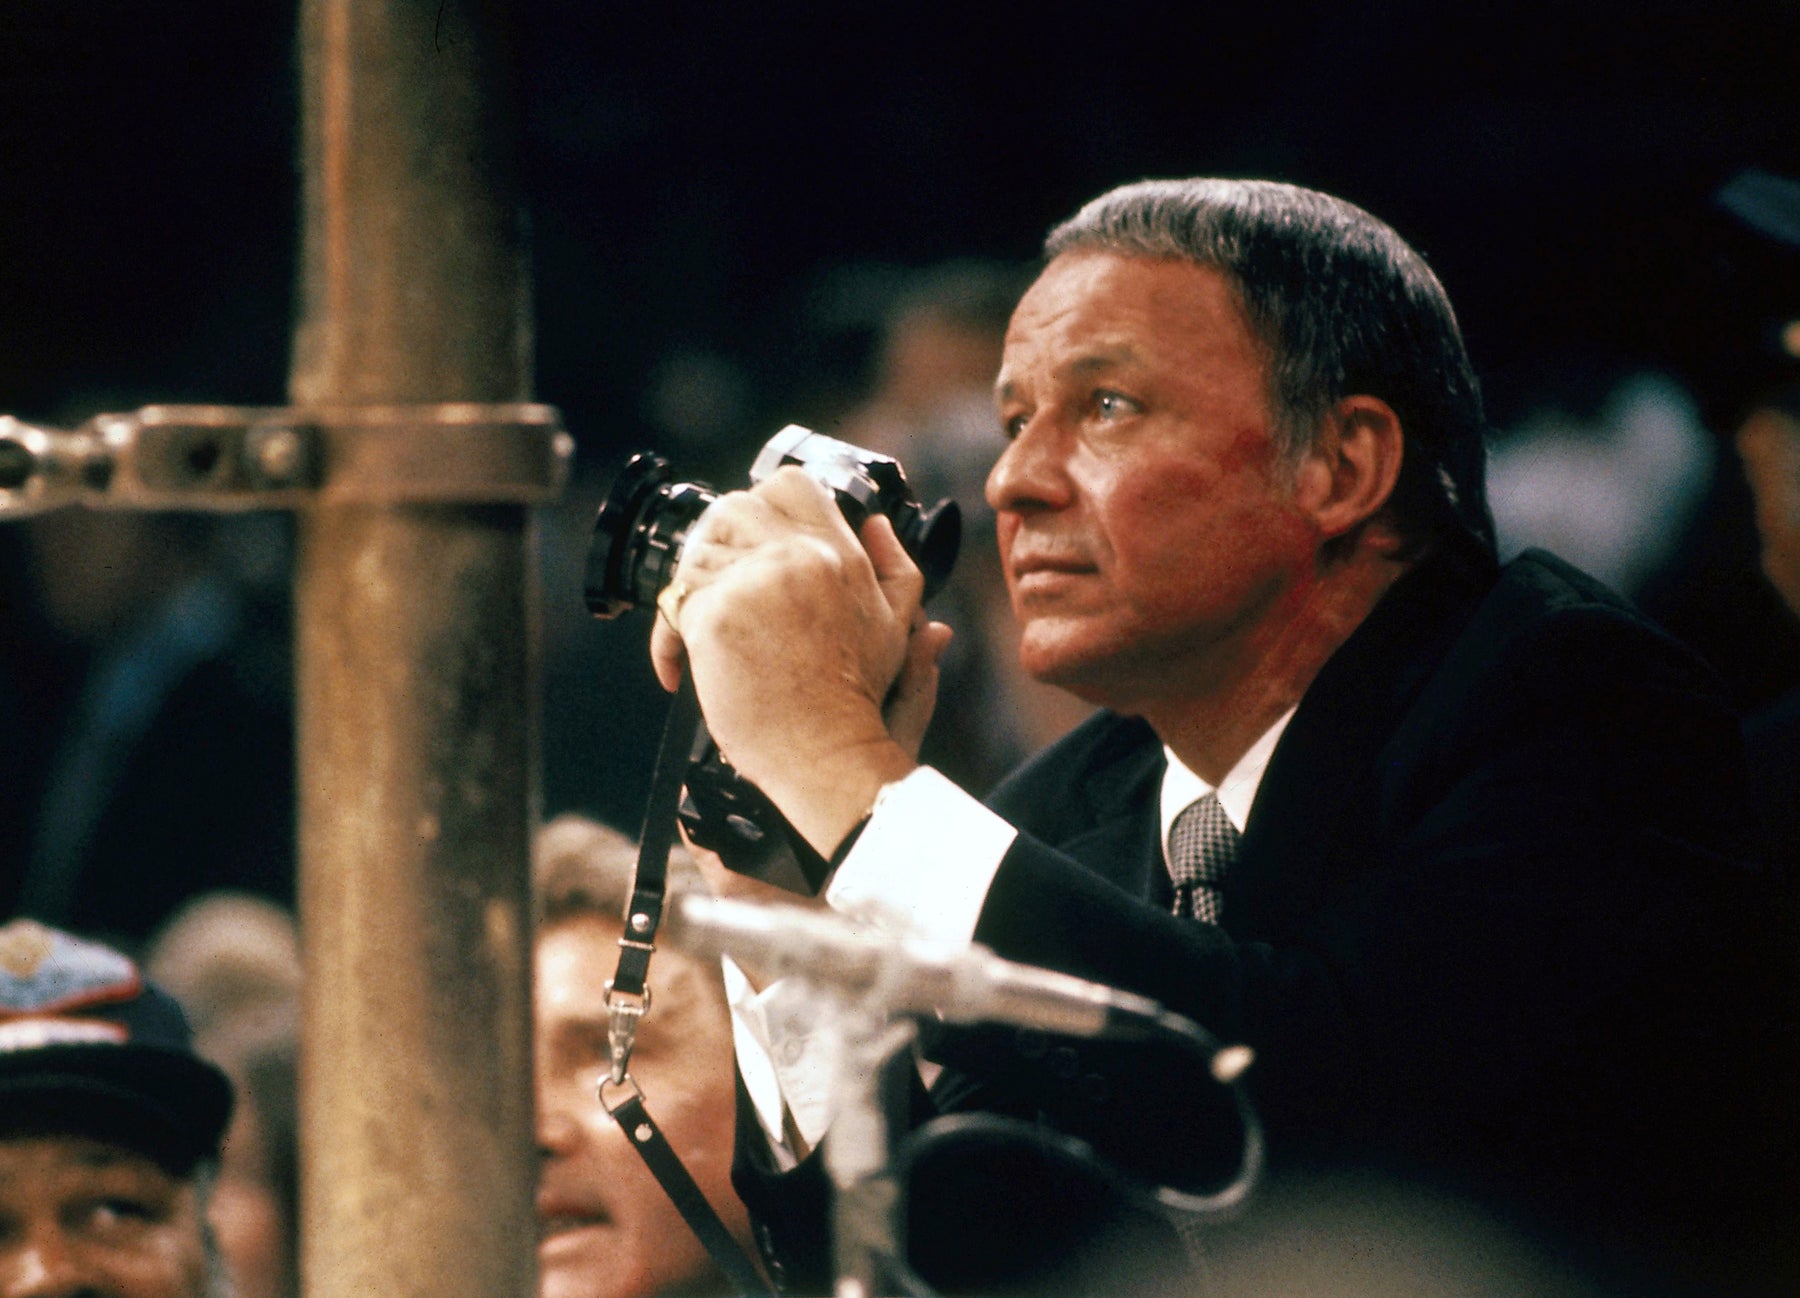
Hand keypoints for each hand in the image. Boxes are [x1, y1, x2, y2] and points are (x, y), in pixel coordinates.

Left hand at [648, 468, 946, 854]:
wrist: (828, 754)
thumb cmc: (859, 700)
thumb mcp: (896, 625)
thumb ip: (896, 568)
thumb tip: (877, 525)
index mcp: (839, 554)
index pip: (789, 484)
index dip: (766, 506)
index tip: (758, 544)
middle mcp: (796, 558)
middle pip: (734, 509)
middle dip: (718, 544)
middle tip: (721, 586)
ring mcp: (752, 584)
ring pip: (696, 550)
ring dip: (691, 585)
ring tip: (703, 626)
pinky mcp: (714, 618)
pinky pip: (673, 604)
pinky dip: (667, 637)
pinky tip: (679, 665)